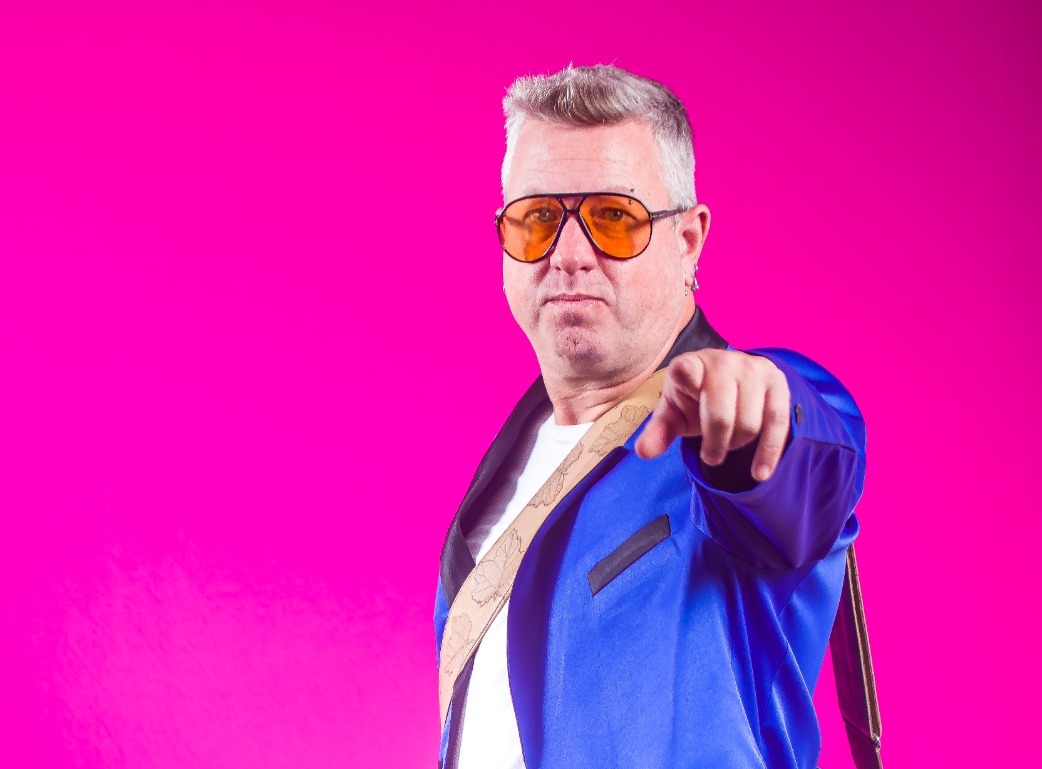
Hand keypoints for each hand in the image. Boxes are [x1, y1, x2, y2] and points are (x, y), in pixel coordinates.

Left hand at [635, 350, 790, 481]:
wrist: (731, 382)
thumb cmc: (695, 399)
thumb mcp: (674, 413)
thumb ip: (658, 432)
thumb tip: (643, 453)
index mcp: (691, 364)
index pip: (687, 369)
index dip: (688, 375)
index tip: (688, 379)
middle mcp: (724, 362)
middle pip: (721, 414)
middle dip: (714, 444)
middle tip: (710, 456)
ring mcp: (754, 370)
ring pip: (749, 423)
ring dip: (737, 445)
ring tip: (728, 445)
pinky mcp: (777, 384)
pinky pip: (778, 422)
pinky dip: (769, 452)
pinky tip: (760, 473)